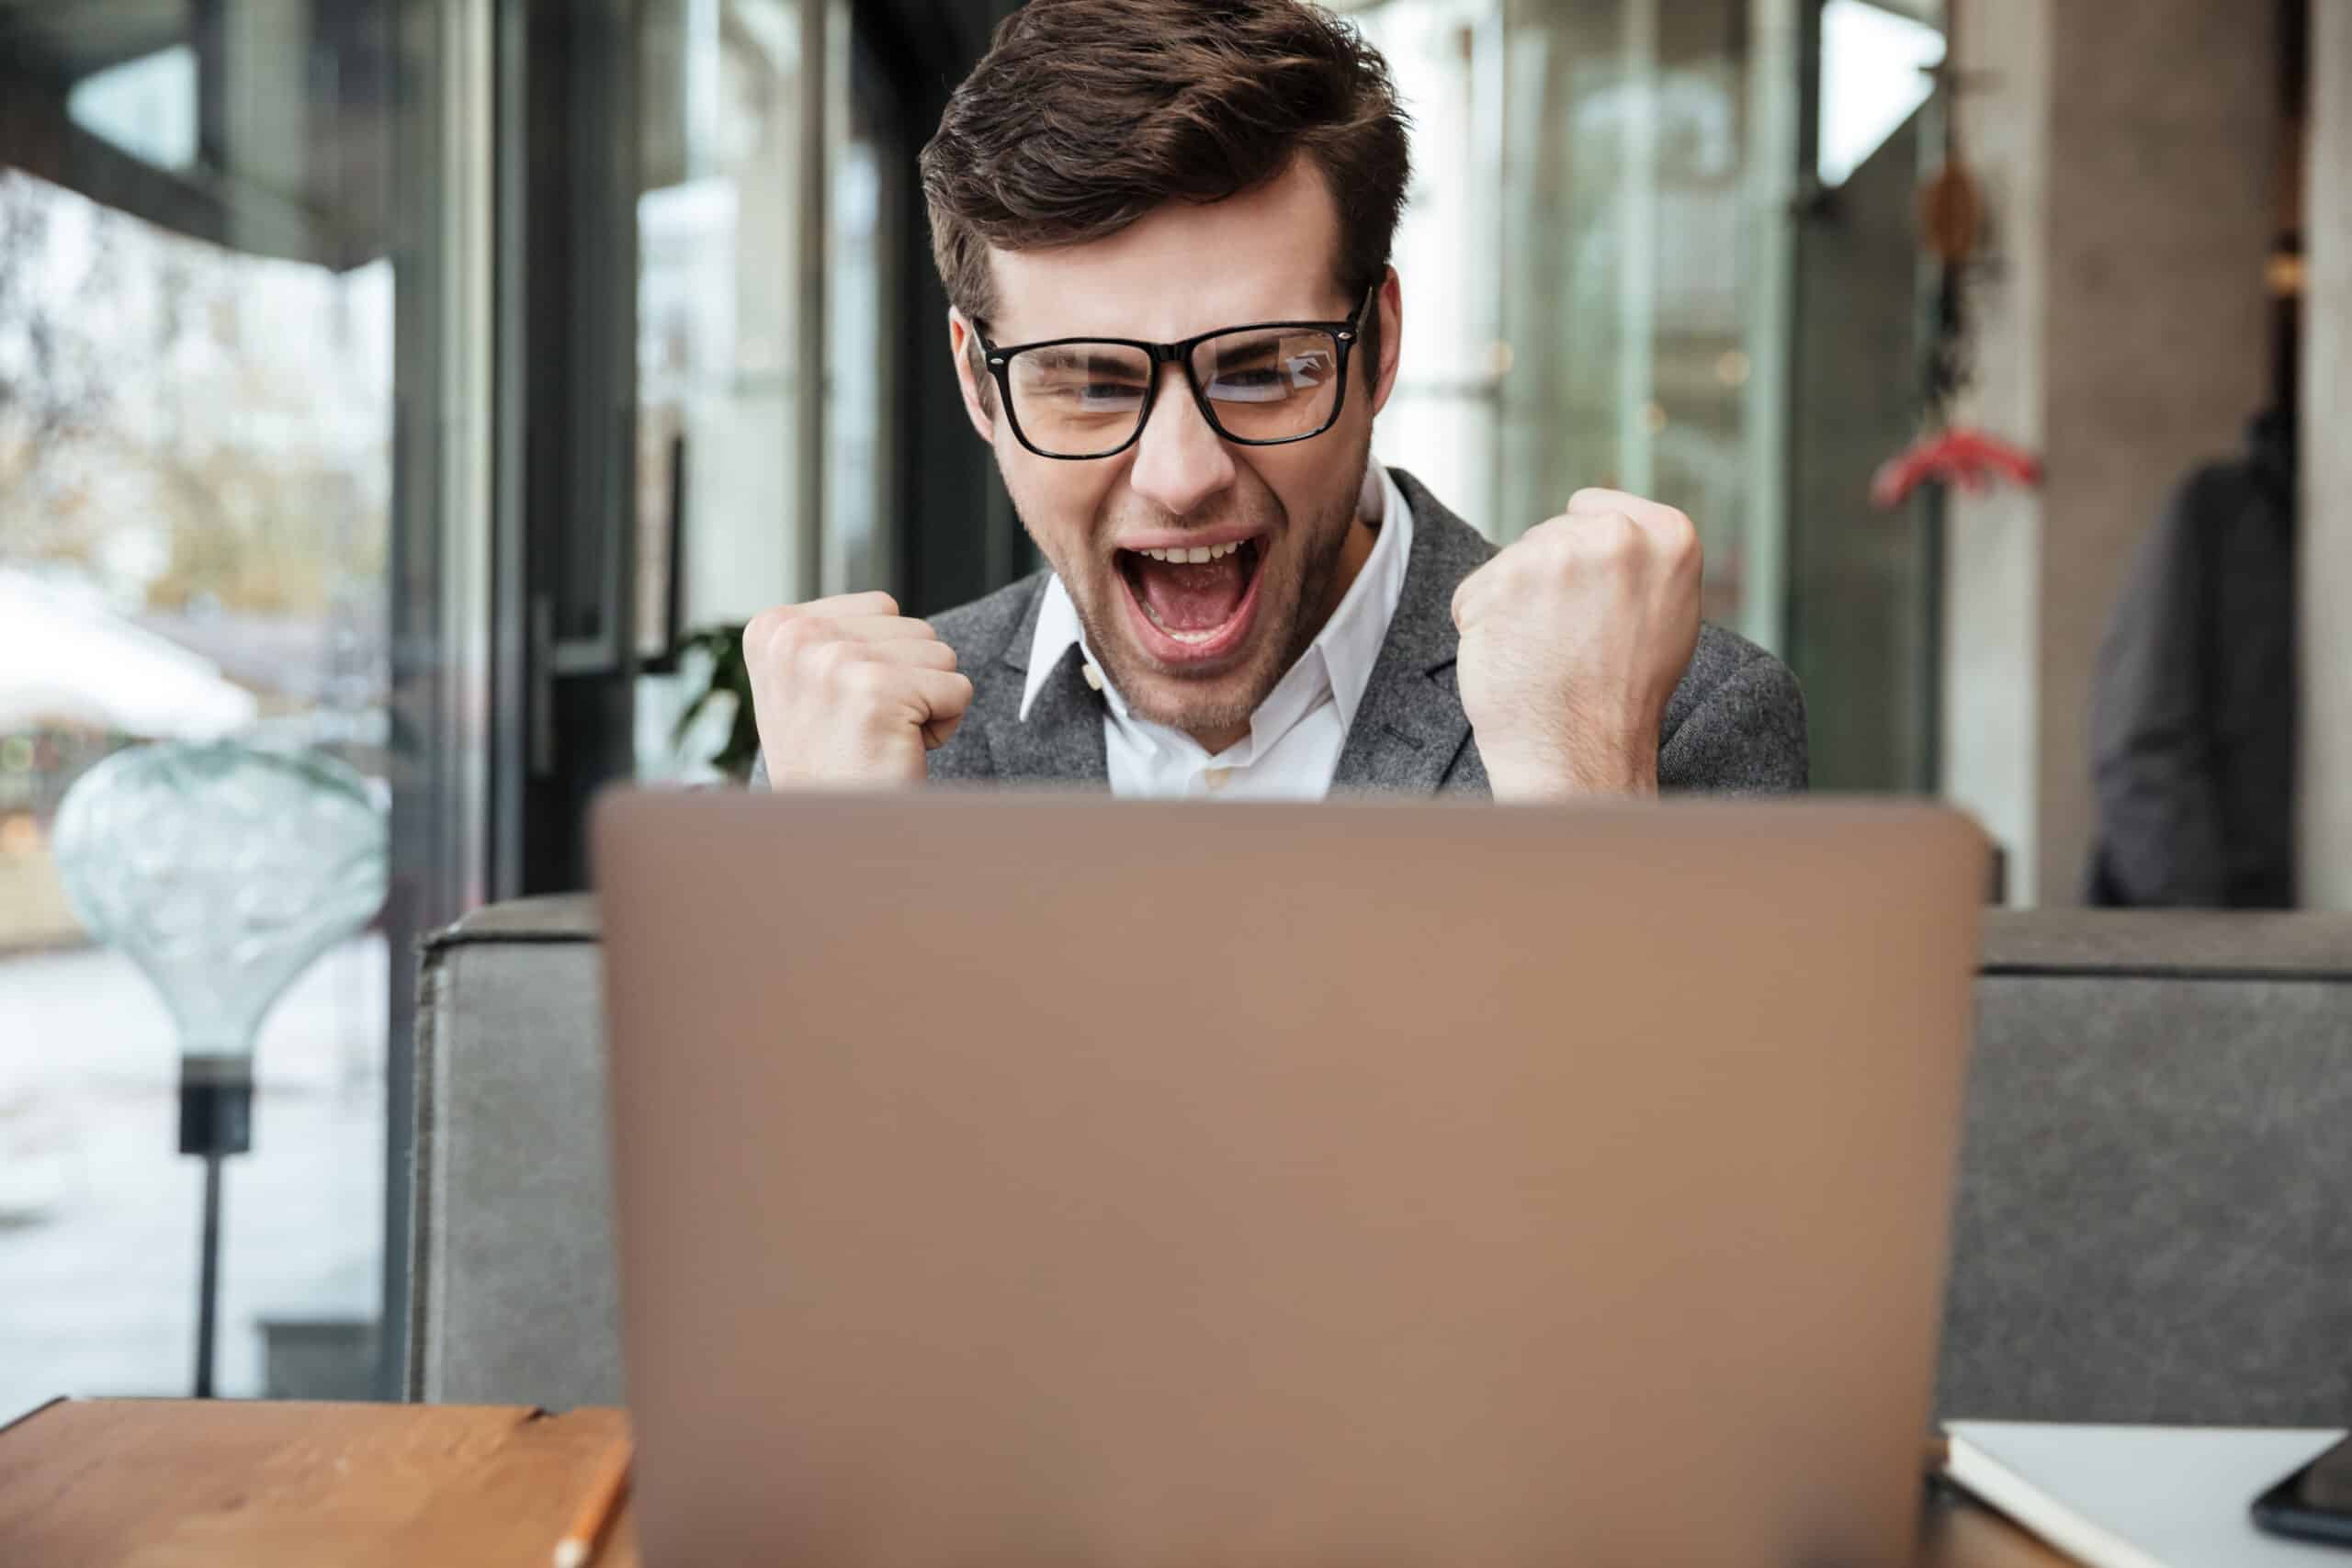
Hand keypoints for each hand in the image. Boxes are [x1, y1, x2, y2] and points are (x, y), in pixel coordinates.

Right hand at [744, 592, 973, 788]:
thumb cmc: (832, 767)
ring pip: (940, 655)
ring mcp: (832, 661)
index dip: (883, 662)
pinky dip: (945, 726)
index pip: (882, 607)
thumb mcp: (810, 685)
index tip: (845, 707)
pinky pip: (958, 689)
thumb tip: (887, 607)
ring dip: (927, 704)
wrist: (835, 836)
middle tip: (867, 730)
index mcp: (774, 627)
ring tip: (882, 739)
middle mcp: (796, 636)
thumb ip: (837, 638)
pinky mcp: (877, 691)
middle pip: (915, 627)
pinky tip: (901, 750)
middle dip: (910, 681)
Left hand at [1450, 489, 1701, 799]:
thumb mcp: (1668, 610)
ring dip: (1513, 603)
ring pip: (1511, 564)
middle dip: (1547, 582)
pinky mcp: (1498, 584)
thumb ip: (1643, 558)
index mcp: (1668, 535)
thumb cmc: (1625, 694)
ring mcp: (1553, 557)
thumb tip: (1614, 524)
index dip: (1581, 557)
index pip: (1591, 509)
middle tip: (1573, 640)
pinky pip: (1474, 593)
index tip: (1596, 602)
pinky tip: (1515, 659)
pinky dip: (1482, 625)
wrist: (1582, 755)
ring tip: (1545, 652)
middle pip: (1548, 535)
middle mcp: (1615, 536)